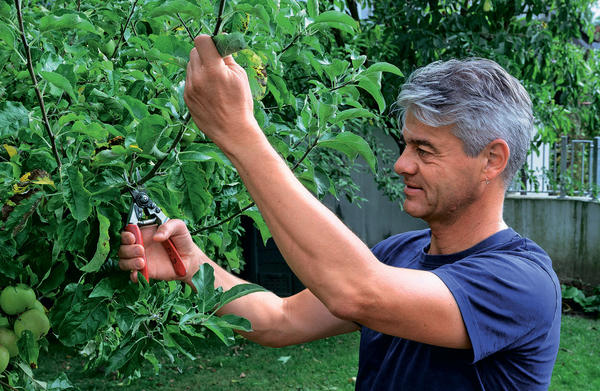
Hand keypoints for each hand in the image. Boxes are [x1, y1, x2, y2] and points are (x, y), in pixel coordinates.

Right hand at [118, 219, 199, 283]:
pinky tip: (139, 274)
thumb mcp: (178, 227)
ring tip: (142, 262)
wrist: (189, 258)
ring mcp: (141, 259)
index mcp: (144, 233)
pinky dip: (133, 276)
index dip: (125, 235)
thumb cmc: (182, 240)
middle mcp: (139, 245)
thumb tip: (156, 236)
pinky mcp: (146, 272)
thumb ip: (168, 227)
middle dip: (128, 249)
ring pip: (123, 261)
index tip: (132, 237)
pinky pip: (133, 275)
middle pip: (122, 248)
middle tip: (141, 250)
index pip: (127, 232)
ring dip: (129, 262)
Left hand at [184, 35, 261, 150]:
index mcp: (213, 70)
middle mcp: (198, 77)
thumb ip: (228, 57)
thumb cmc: (240, 104)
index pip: (201, 40)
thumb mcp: (240, 76)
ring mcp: (189, 88)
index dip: (209, 40)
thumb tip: (222, 40)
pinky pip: (189, 80)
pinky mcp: (186, 98)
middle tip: (217, 63)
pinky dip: (198, 81)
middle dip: (205, 53)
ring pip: (190, 66)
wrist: (232, 131)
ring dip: (201, 67)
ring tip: (214, 81)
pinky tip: (210, 92)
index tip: (217, 47)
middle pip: (194, 51)